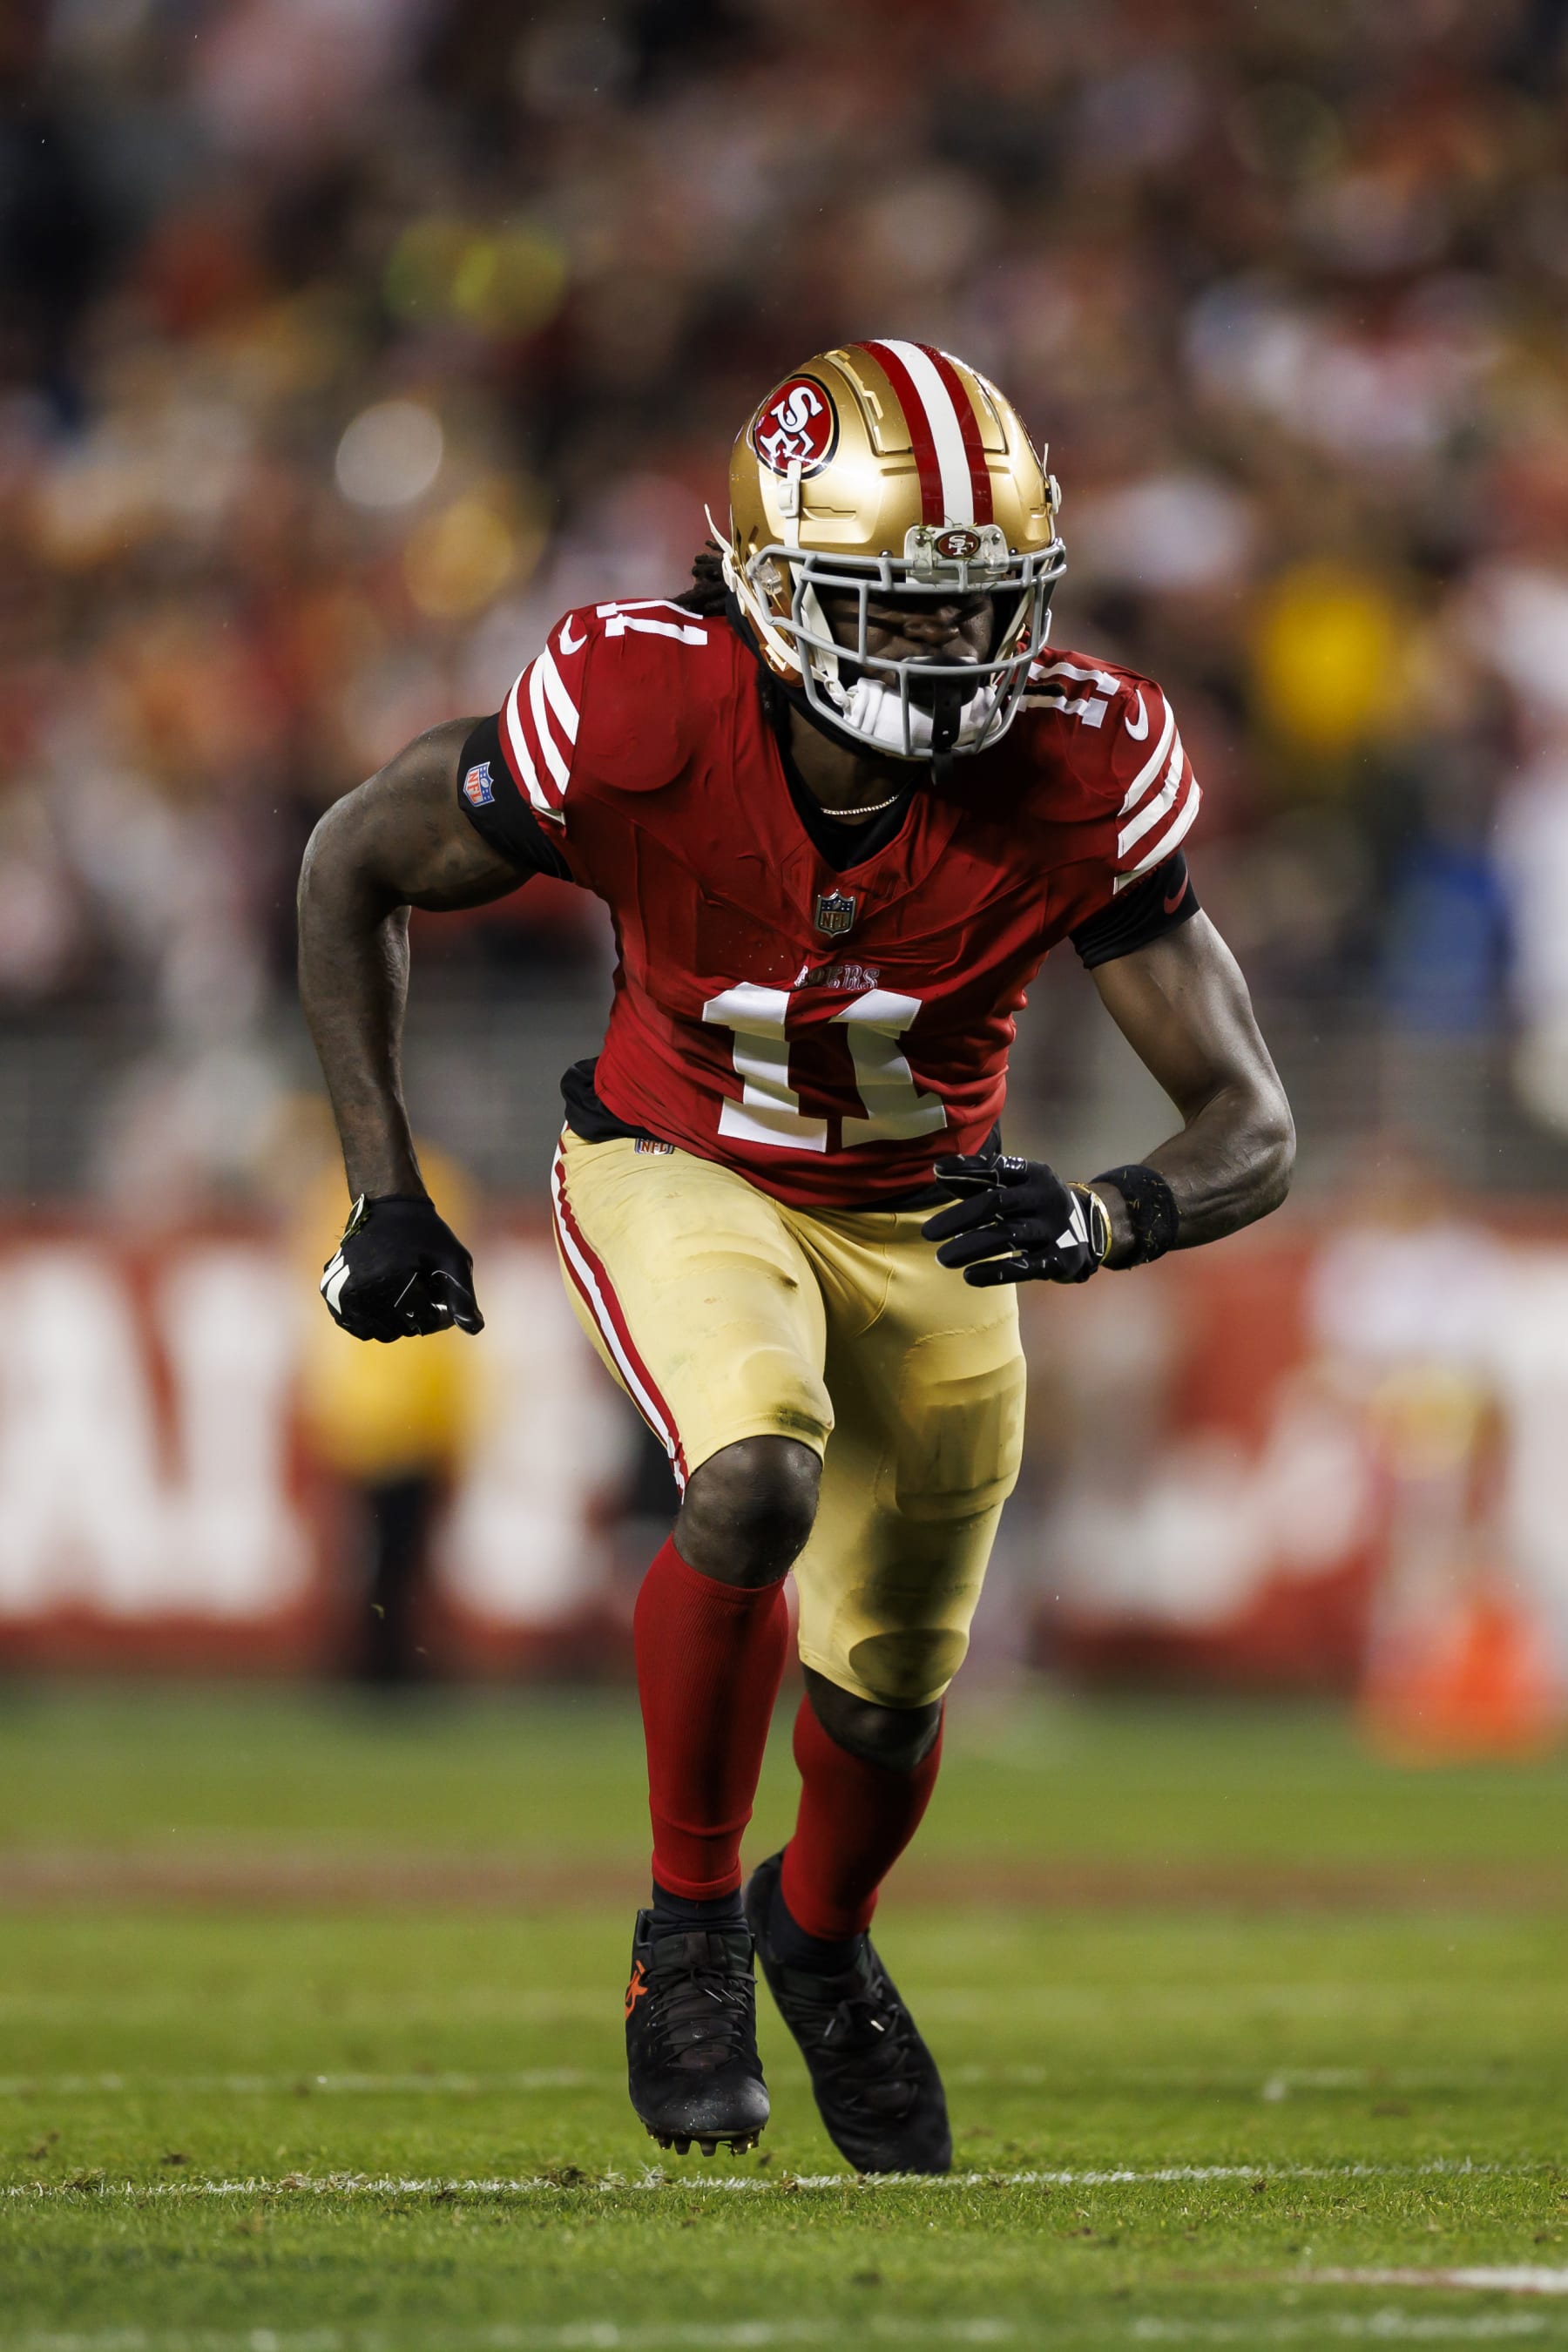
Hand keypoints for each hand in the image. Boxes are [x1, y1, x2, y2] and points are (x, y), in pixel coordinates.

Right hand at [319, 1194, 483, 1340]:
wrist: (384, 1205)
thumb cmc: (424, 1233)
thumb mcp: (452, 1258)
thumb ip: (463, 1295)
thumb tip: (474, 1329)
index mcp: (393, 1279)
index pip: (424, 1322)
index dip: (439, 1312)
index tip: (439, 1290)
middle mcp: (363, 1289)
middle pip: (401, 1330)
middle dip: (417, 1315)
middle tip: (420, 1285)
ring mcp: (342, 1293)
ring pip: (379, 1332)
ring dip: (396, 1319)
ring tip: (402, 1288)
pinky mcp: (331, 1294)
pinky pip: (357, 1326)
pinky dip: (373, 1320)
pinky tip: (384, 1297)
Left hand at [922, 1154, 1109, 1286]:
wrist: (1091, 1229)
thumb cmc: (1036, 1204)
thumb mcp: (1018, 1185)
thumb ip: (980, 1180)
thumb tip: (938, 1172)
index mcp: (1034, 1174)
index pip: (997, 1167)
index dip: (966, 1169)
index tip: (937, 1172)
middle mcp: (1045, 1197)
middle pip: (995, 1203)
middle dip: (958, 1218)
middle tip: (927, 1233)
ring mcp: (1054, 1229)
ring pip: (1006, 1235)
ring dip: (969, 1247)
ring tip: (942, 1258)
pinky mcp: (1059, 1258)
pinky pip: (1024, 1266)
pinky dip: (995, 1272)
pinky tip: (969, 1276)